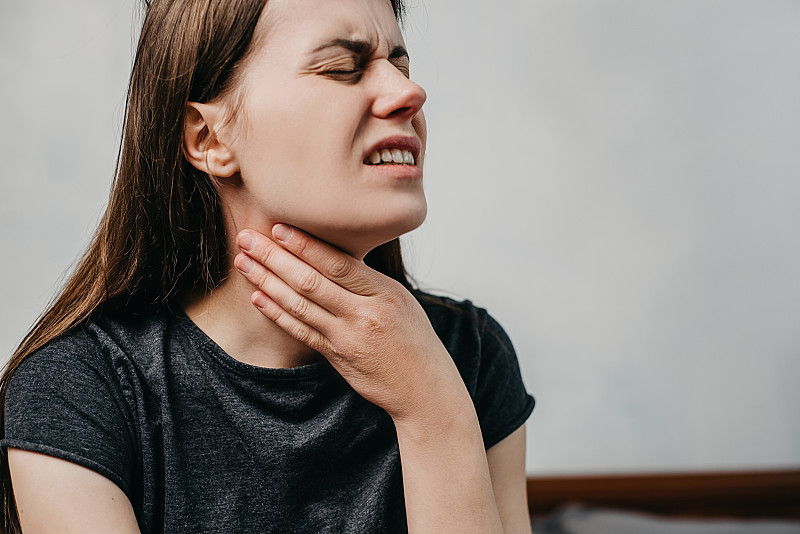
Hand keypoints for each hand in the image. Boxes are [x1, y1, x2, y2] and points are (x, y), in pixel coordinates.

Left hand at [234, 224, 466, 422]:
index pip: (338, 264)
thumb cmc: (414, 340)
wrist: (424, 389)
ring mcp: (348, 338)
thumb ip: (367, 282)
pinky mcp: (337, 357)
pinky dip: (277, 313)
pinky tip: (259, 297)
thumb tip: (329, 256)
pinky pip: (301, 331)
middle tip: (246, 238)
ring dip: (267, 281)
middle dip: (274, 257)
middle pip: (311, 281)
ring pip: (299, 305)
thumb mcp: (401, 301)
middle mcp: (364, 314)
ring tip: (243, 263)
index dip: (305, 245)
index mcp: (384, 293)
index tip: (277, 228)